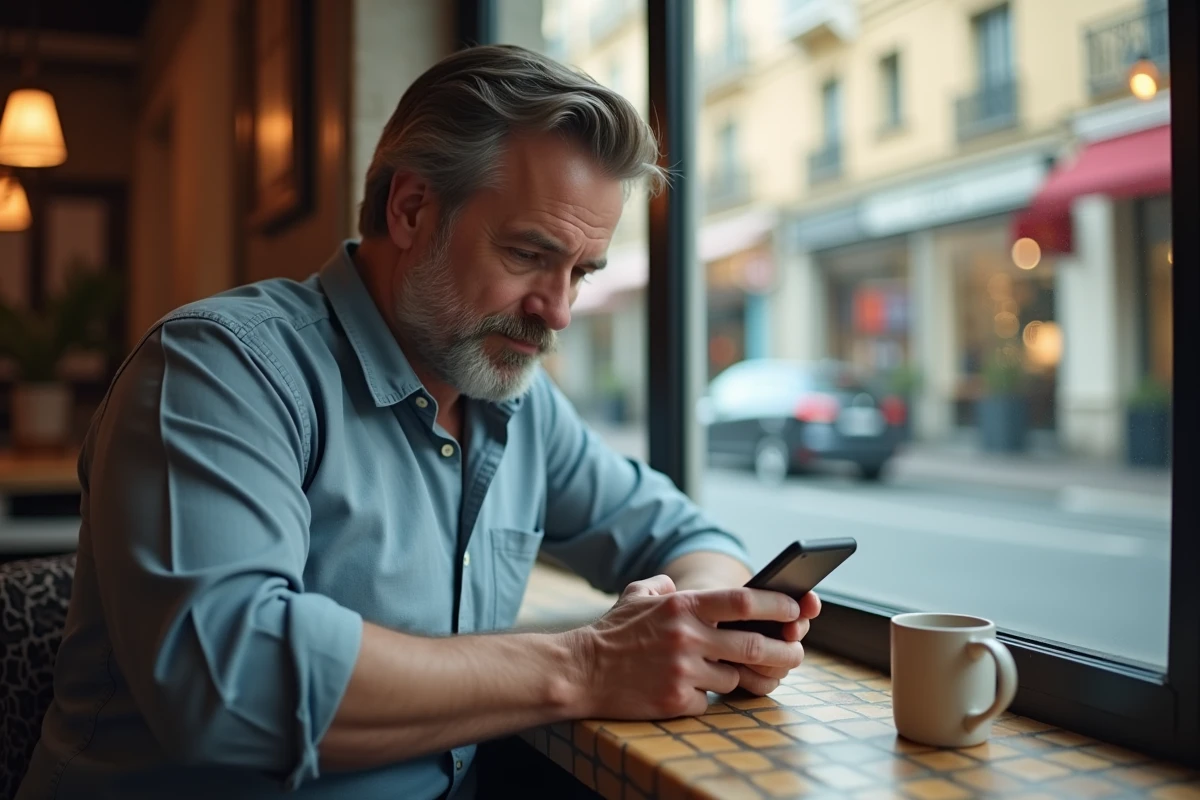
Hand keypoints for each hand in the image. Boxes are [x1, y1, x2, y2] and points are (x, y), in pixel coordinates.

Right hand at [565, 575, 805, 719]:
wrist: (581, 671)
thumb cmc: (612, 632)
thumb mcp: (637, 595)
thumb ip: (664, 585)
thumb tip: (680, 585)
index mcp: (683, 606)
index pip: (743, 602)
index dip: (776, 606)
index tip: (795, 610)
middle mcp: (687, 637)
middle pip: (754, 646)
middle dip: (785, 652)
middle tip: (797, 654)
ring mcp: (683, 671)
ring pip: (733, 677)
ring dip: (735, 676)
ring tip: (727, 671)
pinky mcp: (676, 700)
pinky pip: (708, 700)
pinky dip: (704, 696)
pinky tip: (688, 689)